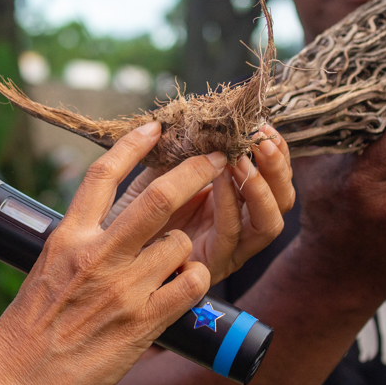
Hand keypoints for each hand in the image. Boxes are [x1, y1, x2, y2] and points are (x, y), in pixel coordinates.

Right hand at [0, 122, 233, 384]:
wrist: (11, 383)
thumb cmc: (24, 334)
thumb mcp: (45, 272)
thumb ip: (79, 246)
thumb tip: (106, 228)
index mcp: (67, 238)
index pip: (103, 174)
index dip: (134, 145)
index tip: (156, 126)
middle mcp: (96, 256)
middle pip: (158, 196)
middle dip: (196, 172)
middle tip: (217, 161)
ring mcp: (121, 289)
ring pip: (179, 242)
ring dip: (187, 247)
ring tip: (177, 262)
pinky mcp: (142, 323)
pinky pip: (190, 285)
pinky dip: (196, 280)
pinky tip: (187, 286)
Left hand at [104, 125, 295, 285]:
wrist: (104, 264)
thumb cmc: (125, 221)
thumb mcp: (153, 177)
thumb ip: (176, 153)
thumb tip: (189, 117)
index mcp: (232, 202)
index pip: (272, 178)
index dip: (276, 153)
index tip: (263, 125)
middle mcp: (238, 228)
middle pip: (281, 202)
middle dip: (278, 168)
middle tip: (262, 140)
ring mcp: (228, 250)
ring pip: (268, 224)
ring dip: (258, 187)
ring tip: (241, 159)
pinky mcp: (210, 267)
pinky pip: (230, 236)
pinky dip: (229, 204)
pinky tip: (219, 178)